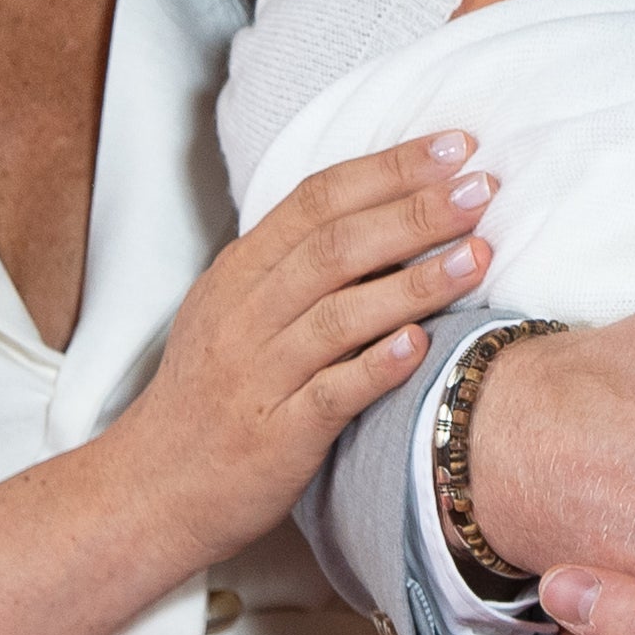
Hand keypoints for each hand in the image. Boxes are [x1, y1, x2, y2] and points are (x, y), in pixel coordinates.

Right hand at [101, 136, 496, 570]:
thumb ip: (294, 264)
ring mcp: (258, 375)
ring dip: (415, 282)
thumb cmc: (210, 396)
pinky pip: (331, 394)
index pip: (317, 199)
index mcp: (238, 273)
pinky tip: (423, 344)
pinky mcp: (275, 436)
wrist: (152, 488)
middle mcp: (244, 315)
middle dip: (415, 211)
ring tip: (479, 256)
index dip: (389, 167)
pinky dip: (377, 365)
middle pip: (335, 246)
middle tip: (482, 188)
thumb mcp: (234, 312)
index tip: (455, 146)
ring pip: (339, 315)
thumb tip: (386, 212)